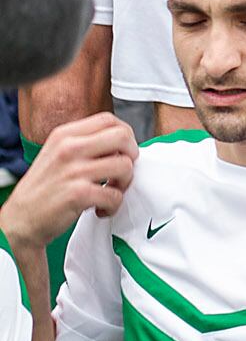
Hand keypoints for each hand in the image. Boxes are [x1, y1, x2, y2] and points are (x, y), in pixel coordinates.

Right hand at [0, 114, 137, 250]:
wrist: (19, 221)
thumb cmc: (43, 189)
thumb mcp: (57, 154)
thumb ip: (86, 142)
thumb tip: (121, 141)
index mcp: (64, 135)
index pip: (108, 119)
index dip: (124, 134)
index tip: (122, 150)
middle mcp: (69, 148)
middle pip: (123, 136)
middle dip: (131, 155)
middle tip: (121, 171)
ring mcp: (73, 171)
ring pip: (125, 166)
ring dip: (124, 183)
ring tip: (110, 191)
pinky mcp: (78, 194)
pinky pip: (115, 195)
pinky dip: (114, 205)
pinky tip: (101, 208)